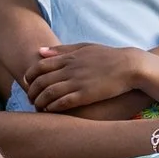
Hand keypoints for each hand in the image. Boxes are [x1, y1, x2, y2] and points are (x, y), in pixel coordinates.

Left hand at [21, 43, 153, 112]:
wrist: (130, 66)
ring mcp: (77, 82)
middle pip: (40, 81)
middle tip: (30, 98)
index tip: (28, 83)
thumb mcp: (84, 47)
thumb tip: (40, 51)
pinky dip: (52, 107)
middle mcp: (70, 69)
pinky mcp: (86, 95)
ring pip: (48, 93)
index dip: (30, 76)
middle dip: (31, 92)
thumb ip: (62, 50)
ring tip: (38, 107)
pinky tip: (50, 110)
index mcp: (69, 57)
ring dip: (39, 101)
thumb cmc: (108, 56)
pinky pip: (62, 102)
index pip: (39, 66)